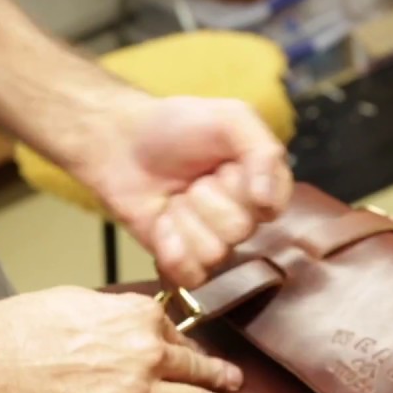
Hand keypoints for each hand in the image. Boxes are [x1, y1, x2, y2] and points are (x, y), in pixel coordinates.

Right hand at [0, 286, 262, 392]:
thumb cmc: (23, 327)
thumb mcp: (79, 299)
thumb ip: (114, 311)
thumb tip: (127, 319)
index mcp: (139, 316)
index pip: (173, 332)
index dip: (179, 345)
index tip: (187, 354)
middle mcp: (148, 353)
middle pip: (197, 367)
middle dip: (222, 377)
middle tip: (238, 384)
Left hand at [74, 94, 294, 288]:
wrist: (121, 144)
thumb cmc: (176, 126)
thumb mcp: (230, 118)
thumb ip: (263, 151)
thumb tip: (269, 202)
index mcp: (262, 186)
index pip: (271, 207)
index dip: (244, 186)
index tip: (226, 165)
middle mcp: (242, 218)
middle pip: (239, 230)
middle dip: (207, 198)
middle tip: (193, 179)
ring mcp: (213, 243)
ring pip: (214, 252)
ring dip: (185, 219)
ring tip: (176, 197)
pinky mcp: (183, 262)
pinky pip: (191, 274)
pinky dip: (170, 246)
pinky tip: (162, 221)